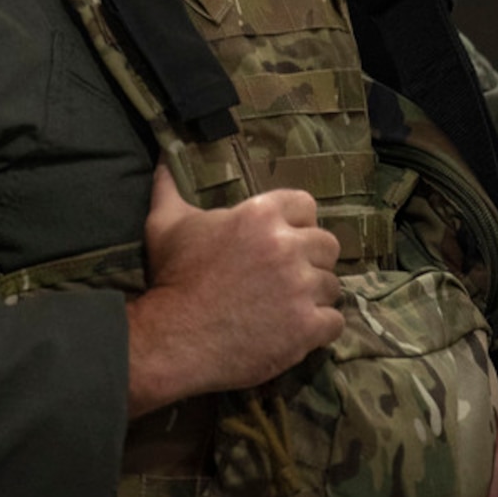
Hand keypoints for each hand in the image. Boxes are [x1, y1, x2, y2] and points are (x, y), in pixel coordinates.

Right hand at [125, 162, 344, 416]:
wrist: (173, 340)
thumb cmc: (171, 278)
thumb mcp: (165, 224)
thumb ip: (169, 186)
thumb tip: (162, 156)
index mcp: (260, 214)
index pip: (306, 204)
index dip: (297, 222)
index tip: (282, 238)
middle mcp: (287, 246)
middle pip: (327, 244)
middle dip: (311, 259)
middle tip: (288, 276)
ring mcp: (300, 288)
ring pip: (331, 285)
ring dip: (314, 296)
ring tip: (289, 306)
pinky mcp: (307, 327)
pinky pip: (335, 322)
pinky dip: (320, 328)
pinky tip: (298, 330)